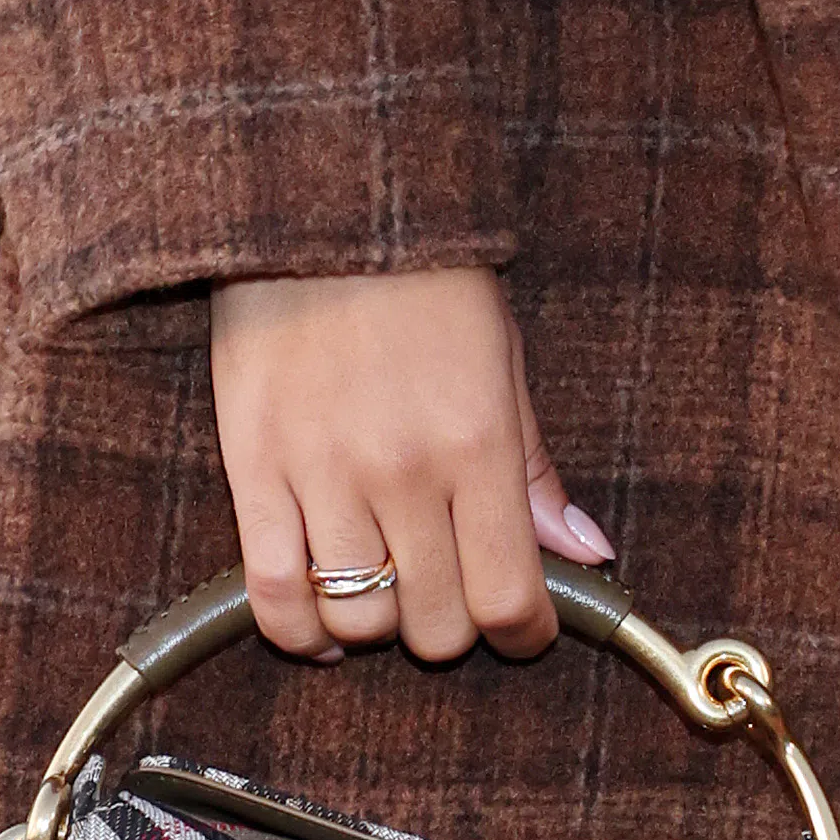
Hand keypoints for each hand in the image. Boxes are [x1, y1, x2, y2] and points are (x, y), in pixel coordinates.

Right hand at [211, 268, 609, 667]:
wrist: (322, 206)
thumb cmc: (425, 279)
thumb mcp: (504, 361)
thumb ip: (537, 469)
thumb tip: (587, 554)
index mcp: (477, 444)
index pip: (508, 596)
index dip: (523, 633)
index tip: (522, 628)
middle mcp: (402, 472)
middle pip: (434, 623)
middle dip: (451, 626)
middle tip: (449, 593)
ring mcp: (321, 475)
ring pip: (357, 618)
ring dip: (378, 624)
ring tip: (385, 591)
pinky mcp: (252, 469)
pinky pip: (270, 593)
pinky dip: (298, 630)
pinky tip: (319, 625)